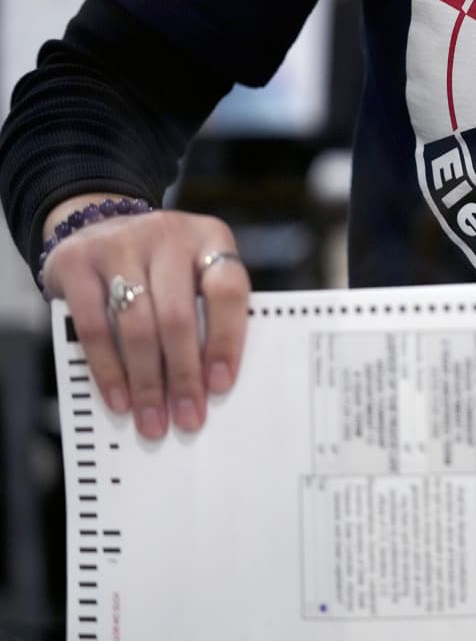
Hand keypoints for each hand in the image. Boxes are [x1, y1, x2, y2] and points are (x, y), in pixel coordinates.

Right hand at [41, 199, 249, 439]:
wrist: (99, 225)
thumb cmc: (162, 265)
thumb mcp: (194, 271)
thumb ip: (209, 311)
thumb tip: (212, 384)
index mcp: (210, 237)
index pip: (228, 290)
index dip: (226, 339)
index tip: (221, 384)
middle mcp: (167, 235)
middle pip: (178, 317)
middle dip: (183, 376)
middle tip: (187, 418)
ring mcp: (119, 244)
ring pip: (137, 326)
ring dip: (146, 382)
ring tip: (153, 420)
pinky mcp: (77, 261)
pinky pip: (93, 327)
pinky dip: (107, 369)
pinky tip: (119, 398)